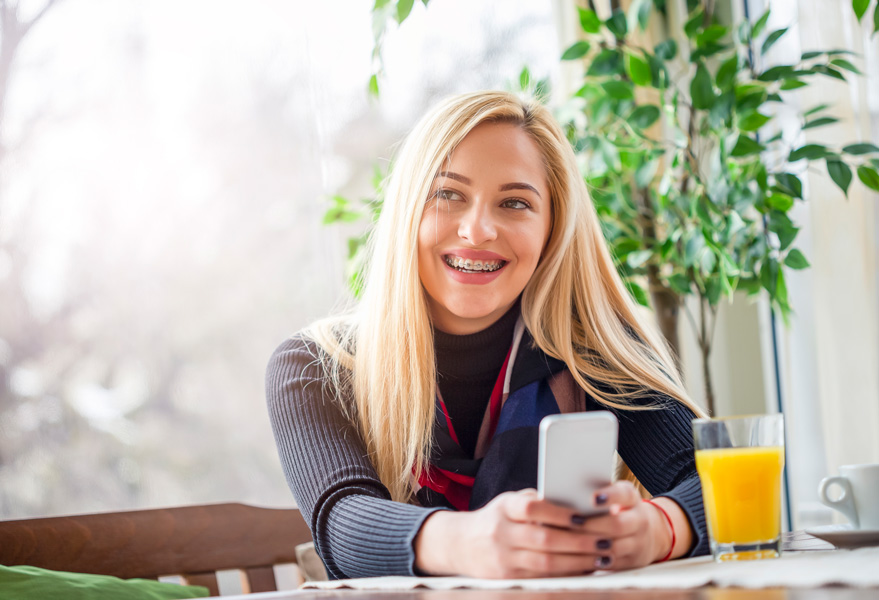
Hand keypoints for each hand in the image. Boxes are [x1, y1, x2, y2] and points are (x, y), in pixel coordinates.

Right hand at [414, 488, 613, 578]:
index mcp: (504, 507)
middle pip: (543, 539)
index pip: (532, 507)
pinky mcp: (506, 577)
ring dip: (578, 561)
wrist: (460, 543)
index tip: (584, 515)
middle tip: (605, 540)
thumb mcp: (510, 502)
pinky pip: (542, 577)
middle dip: (579, 542)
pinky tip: (585, 568)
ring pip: (546, 562)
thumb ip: (538, 502)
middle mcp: (501, 532)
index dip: (558, 512)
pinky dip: (566, 573)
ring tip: (603, 556)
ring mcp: (502, 557)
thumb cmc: (497, 518)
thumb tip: (577, 503)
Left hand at [573, 481, 674, 570]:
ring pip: (614, 547)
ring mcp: (638, 542)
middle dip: (591, 525)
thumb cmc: (619, 508)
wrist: (647, 533)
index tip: (593, 498)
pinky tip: (578, 556)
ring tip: (570, 541)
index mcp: (631, 498)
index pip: (623, 494)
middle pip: (617, 525)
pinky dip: (594, 561)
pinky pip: (612, 564)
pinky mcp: (632, 561)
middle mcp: (639, 520)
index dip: (609, 496)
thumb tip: (567, 487)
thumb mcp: (615, 494)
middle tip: (571, 522)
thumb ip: (596, 489)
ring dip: (590, 545)